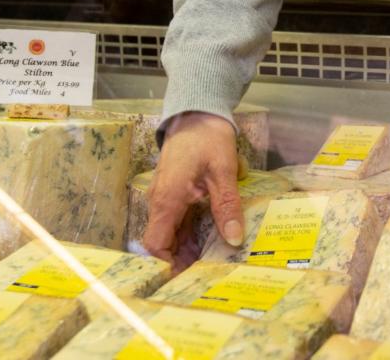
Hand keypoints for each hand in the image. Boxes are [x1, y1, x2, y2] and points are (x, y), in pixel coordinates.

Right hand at [143, 111, 244, 267]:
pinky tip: (212, 238)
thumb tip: (234, 239)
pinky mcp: (175, 191)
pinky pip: (178, 219)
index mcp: (167, 200)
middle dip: (183, 260)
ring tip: (214, 261)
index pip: (156, 244)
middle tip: (209, 274)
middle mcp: (160, 201)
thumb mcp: (222, 171)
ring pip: (172, 232)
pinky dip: (191, 232)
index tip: (189, 277)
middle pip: (164, 242)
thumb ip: (227, 206)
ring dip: (188, 247)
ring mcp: (166, 196)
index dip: (168, 263)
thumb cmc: (207, 137)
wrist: (197, 112)